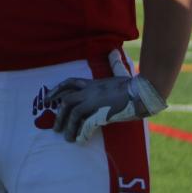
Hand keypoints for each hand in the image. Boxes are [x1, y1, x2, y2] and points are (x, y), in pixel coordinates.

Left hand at [45, 74, 164, 143]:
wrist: (143, 93)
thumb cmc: (134, 84)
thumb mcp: (120, 73)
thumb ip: (114, 65)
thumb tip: (113, 52)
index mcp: (92, 83)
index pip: (69, 83)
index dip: (56, 90)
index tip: (48, 99)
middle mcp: (90, 92)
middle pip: (67, 101)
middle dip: (59, 115)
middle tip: (55, 127)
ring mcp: (94, 102)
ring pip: (73, 114)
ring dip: (69, 127)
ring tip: (67, 138)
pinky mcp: (101, 113)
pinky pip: (86, 124)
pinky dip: (82, 133)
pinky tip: (79, 140)